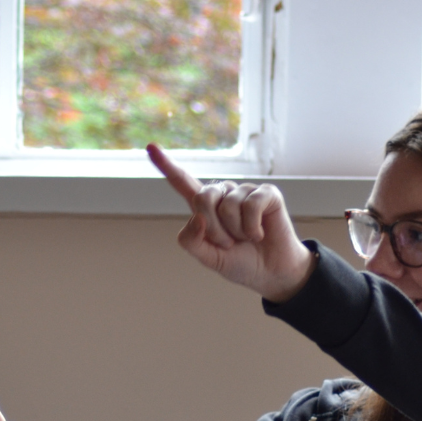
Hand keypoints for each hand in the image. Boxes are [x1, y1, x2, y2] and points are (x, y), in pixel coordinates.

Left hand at [147, 144, 316, 301]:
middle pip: (202, 199)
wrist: (271, 273)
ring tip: (246, 238)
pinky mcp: (266, 194)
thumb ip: (192, 241)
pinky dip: (253, 227)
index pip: (182, 183)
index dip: (167, 166)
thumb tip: (197, 217)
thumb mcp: (209, 258)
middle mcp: (223, 194)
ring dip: (236, 231)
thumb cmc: (240, 262)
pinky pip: (251, 206)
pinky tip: (260, 233)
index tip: (150, 148)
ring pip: (227, 206)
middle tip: (228, 243)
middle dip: (214, 229)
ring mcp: (245, 192)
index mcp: (205, 207)